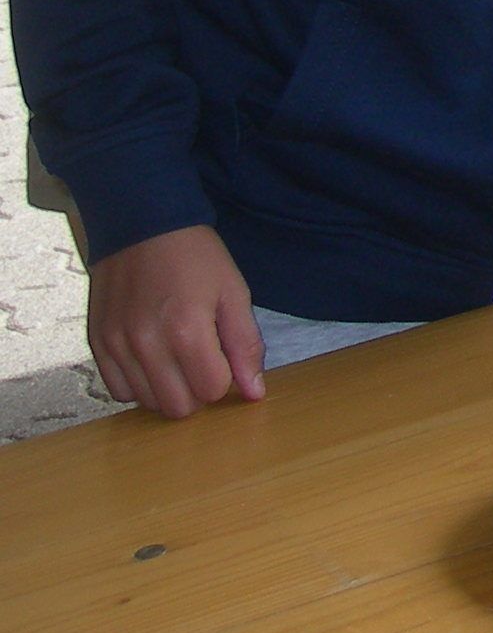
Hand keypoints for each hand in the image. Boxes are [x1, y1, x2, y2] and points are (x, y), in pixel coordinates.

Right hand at [87, 225, 265, 417]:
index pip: (211, 390)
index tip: (223, 354)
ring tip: (176, 356)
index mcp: (186, 330)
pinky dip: (139, 384)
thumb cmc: (194, 256)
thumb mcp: (234, 292)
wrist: (141, 225)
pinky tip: (152, 358)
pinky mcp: (97, 344)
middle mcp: (146, 344)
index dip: (225, 376)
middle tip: (202, 359)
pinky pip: (118, 391)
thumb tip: (254, 393)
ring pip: (147, 403)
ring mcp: (116, 346)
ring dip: (168, 389)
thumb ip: (246, 345)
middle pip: (178, 407)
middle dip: (197, 390)